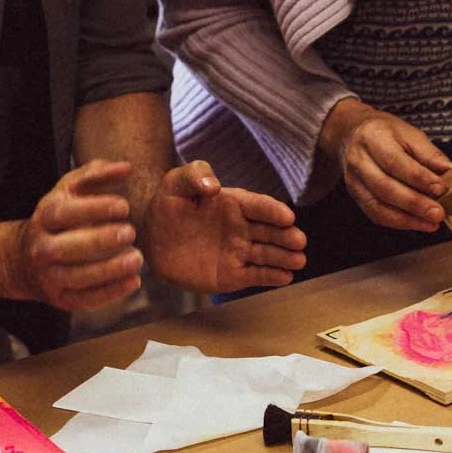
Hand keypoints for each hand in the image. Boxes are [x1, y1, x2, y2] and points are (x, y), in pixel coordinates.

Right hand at [8, 159, 144, 310]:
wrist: (25, 260)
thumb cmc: (59, 218)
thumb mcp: (69, 191)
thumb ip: (96, 175)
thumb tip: (126, 167)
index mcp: (44, 217)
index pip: (65, 213)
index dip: (94, 209)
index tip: (124, 206)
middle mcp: (42, 248)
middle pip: (66, 247)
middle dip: (99, 240)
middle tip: (130, 232)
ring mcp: (49, 276)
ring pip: (77, 277)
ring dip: (109, 270)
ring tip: (137, 259)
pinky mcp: (60, 299)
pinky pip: (85, 300)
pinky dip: (110, 293)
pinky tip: (134, 281)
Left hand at [143, 160, 308, 292]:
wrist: (152, 238)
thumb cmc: (168, 205)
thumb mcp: (176, 182)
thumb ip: (195, 176)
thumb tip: (214, 186)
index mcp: (234, 203)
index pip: (258, 206)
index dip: (273, 210)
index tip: (287, 216)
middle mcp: (241, 227)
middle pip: (269, 231)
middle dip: (285, 236)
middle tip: (299, 240)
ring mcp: (238, 251)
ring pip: (266, 254)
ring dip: (284, 257)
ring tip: (299, 260)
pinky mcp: (232, 274)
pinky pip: (255, 275)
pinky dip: (271, 276)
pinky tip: (286, 277)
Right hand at [319, 100, 451, 232]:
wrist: (352, 133)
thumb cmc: (385, 132)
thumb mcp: (410, 134)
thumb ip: (430, 155)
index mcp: (374, 138)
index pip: (395, 161)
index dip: (419, 178)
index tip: (442, 188)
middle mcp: (359, 160)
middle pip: (385, 187)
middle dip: (414, 203)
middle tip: (438, 212)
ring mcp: (354, 180)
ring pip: (378, 206)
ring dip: (407, 219)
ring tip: (430, 223)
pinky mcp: (355, 195)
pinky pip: (375, 214)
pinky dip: (398, 222)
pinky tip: (416, 223)